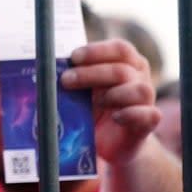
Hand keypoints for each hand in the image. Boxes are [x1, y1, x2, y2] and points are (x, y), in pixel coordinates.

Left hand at [62, 39, 160, 165]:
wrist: (109, 143)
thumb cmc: (92, 111)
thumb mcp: (80, 93)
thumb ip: (71, 80)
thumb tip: (42, 71)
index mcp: (125, 65)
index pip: (120, 49)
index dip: (97, 51)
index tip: (73, 57)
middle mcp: (138, 79)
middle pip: (122, 69)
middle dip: (92, 73)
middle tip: (66, 80)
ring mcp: (145, 101)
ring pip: (140, 89)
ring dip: (114, 94)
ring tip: (95, 102)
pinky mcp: (146, 123)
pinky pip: (149, 114)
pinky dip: (132, 114)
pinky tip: (116, 117)